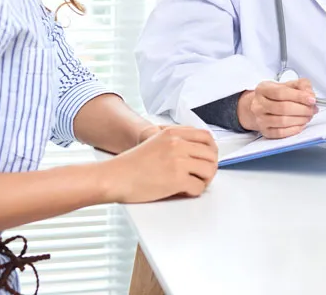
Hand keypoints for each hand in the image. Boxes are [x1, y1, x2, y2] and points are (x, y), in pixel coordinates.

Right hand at [103, 126, 218, 203]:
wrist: (114, 177)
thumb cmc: (131, 165)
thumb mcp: (156, 143)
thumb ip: (176, 142)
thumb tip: (199, 151)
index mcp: (173, 133)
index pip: (206, 136)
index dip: (211, 149)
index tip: (208, 158)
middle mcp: (178, 144)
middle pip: (211, 154)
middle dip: (210, 167)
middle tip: (203, 176)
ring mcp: (178, 161)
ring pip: (209, 170)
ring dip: (205, 179)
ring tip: (195, 183)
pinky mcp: (177, 179)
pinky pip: (199, 187)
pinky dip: (195, 191)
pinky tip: (185, 191)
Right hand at [236, 78, 318, 138]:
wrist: (262, 107)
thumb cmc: (277, 96)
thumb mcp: (289, 85)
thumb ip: (302, 85)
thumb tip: (310, 95)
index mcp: (263, 89)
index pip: (281, 92)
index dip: (299, 96)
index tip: (312, 100)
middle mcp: (258, 104)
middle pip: (283, 108)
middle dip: (302, 109)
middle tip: (312, 109)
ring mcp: (260, 119)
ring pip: (282, 121)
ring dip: (300, 119)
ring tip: (308, 116)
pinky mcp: (264, 131)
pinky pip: (280, 133)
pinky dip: (294, 130)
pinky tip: (301, 124)